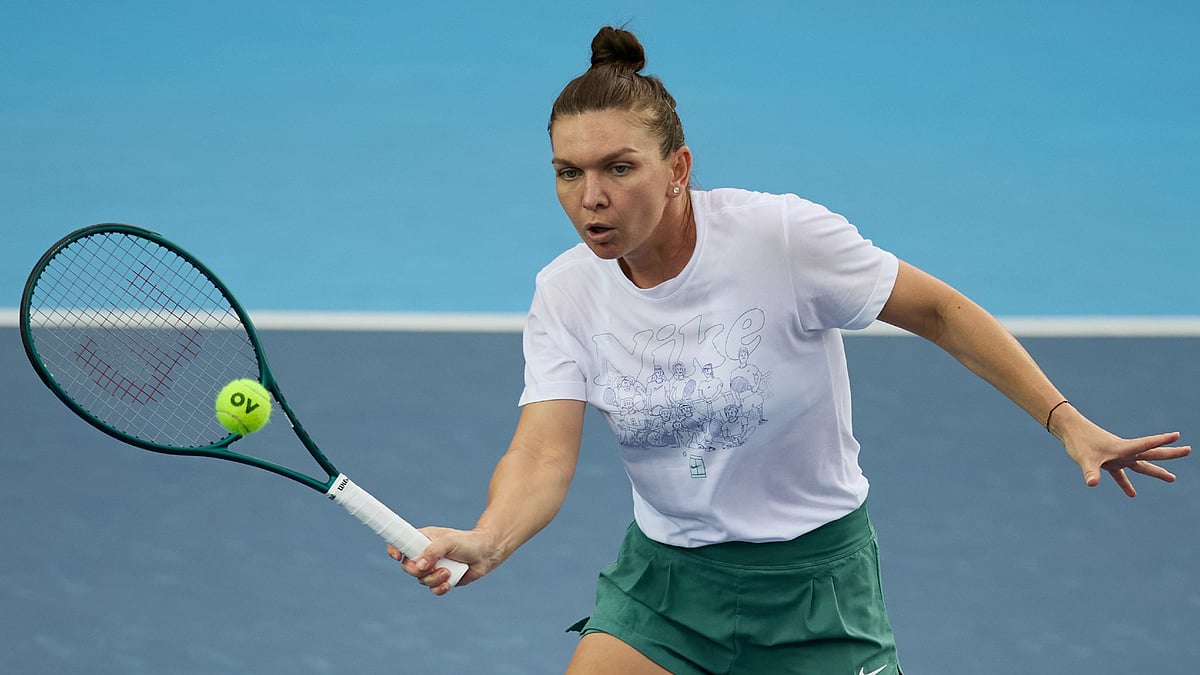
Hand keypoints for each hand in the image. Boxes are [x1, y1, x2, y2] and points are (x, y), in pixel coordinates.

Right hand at [388, 526, 497, 594]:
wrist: (487, 553)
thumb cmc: (468, 542)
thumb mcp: (450, 541)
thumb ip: (433, 551)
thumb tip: (419, 565)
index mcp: (422, 540)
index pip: (400, 544)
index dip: (394, 550)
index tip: (397, 556)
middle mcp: (425, 555)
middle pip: (408, 567)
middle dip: (416, 571)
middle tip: (430, 567)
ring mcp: (433, 568)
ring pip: (421, 580)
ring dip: (433, 579)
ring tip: (448, 572)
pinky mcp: (442, 580)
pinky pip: (433, 589)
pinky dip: (439, 588)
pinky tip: (449, 583)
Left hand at [1059, 418, 1189, 496]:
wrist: (1069, 430)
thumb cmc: (1078, 442)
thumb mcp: (1085, 459)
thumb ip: (1090, 472)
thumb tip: (1092, 484)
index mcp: (1123, 448)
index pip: (1146, 444)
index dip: (1162, 440)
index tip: (1178, 436)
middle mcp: (1124, 451)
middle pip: (1151, 454)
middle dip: (1170, 454)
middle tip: (1188, 450)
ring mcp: (1117, 456)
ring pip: (1141, 465)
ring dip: (1156, 472)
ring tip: (1172, 478)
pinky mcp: (1108, 461)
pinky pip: (1120, 474)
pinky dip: (1125, 484)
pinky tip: (1132, 494)